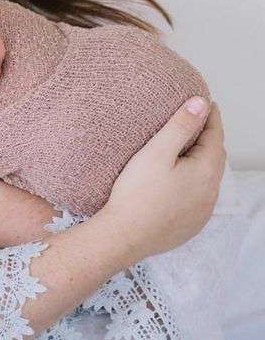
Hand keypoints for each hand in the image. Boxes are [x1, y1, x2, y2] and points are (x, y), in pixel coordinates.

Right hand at [97, 98, 225, 265]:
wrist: (124, 236)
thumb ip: (180, 126)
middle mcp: (210, 192)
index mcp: (205, 171)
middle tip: (196, 123)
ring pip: (207, 179)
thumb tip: (201, 103)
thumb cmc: (136, 194)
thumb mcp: (156, 153)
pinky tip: (179, 182)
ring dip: (201, 162)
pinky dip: (194, 183)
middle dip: (208, 138)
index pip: (215, 136)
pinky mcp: (190, 224)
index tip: (207, 103)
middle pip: (215, 157)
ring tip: (186, 151)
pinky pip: (198, 197)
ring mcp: (202, 211)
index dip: (211, 117)